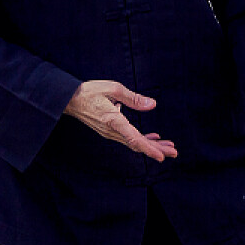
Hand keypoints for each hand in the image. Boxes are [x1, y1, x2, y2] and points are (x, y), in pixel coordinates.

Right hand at [63, 80, 177, 161]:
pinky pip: (128, 138)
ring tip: (169, 148)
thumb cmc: (90, 91)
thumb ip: (134, 98)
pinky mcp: (109, 130)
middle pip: (137, 144)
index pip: (133, 138)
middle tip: (174, 153)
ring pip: (134, 142)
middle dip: (156, 149)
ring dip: (151, 145)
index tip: (161, 156)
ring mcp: (110, 132)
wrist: (69, 100)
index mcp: (113, 120)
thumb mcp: (113, 88)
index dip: (148, 148)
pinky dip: (142, 139)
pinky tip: (154, 137)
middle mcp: (111, 130)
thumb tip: (152, 104)